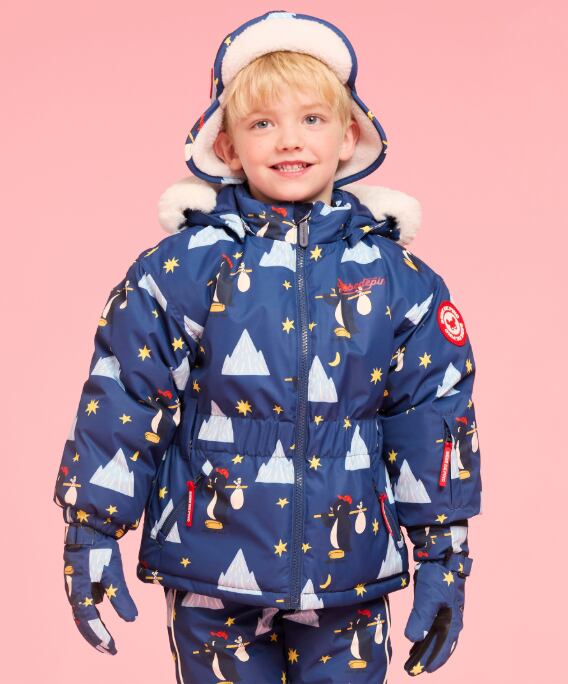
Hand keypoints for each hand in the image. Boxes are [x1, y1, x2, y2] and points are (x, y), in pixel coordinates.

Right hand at [63, 524, 137, 654]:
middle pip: (84, 621)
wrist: (88, 524)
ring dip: (94, 624)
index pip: (89, 623)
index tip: (113, 649)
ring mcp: (77, 582)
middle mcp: (75, 591)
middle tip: (110, 649)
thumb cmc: (99, 549)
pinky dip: (95, 606)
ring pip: (84, 609)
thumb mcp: (113, 573)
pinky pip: (87, 595)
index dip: (101, 637)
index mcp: (79, 593)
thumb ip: (120, 597)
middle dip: (96, 636)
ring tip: (106, 634)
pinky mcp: (82, 574)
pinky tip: (103, 602)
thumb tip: (132, 620)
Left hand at [403, 554, 471, 675]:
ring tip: (412, 658)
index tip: (422, 671)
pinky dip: (425, 635)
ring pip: (436, 636)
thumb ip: (421, 620)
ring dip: (425, 648)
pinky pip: (432, 626)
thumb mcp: (427, 599)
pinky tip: (415, 639)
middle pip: (440, 645)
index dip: (433, 660)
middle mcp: (451, 620)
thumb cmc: (437, 577)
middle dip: (427, 658)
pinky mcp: (438, 604)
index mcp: (453, 622)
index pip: (443, 648)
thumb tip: (413, 639)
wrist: (442, 554)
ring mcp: (445, 612)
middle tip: (412, 669)